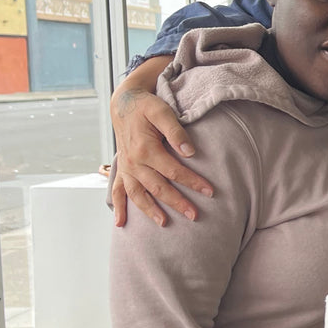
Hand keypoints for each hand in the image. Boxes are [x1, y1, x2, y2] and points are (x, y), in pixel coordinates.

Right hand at [109, 57, 212, 227]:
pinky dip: (119, 207)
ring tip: (165, 224)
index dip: (192, 181)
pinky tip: (121, 223)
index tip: (210, 191)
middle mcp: (133, 162)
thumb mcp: (162, 112)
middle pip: (158, 187)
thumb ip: (176, 132)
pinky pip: (117, 191)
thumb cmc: (147, 107)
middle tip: (195, 216)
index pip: (173, 171)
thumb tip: (190, 152)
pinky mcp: (122, 170)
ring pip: (138, 194)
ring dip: (150, 210)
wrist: (125, 103)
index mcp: (145, 149)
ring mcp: (126, 168)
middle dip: (177, 202)